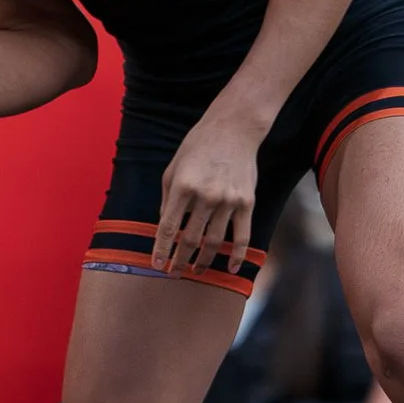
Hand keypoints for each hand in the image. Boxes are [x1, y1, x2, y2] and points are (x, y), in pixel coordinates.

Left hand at [153, 105, 264, 277]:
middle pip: (190, 239)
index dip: (161, 250)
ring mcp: (228, 200)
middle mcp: (205, 196)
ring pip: (214, 242)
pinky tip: (231, 268)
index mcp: (183, 186)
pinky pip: (242, 236)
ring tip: (196, 271)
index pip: (168, 227)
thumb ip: (167, 199)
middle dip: (180, 260)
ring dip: (203, 261)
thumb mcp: (173, 168)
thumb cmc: (198, 147)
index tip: (156, 265)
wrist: (234, 129)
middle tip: (174, 272)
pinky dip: (237, 256)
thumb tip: (164, 227)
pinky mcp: (247, 202)